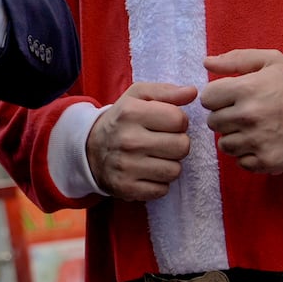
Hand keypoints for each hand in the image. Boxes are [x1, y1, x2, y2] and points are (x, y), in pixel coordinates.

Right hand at [85, 82, 196, 200]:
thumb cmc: (121, 120)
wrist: (89, 149)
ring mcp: (127, 166)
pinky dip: (158, 182)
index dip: (177, 121)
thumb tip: (192, 92)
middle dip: (176, 143)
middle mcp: (128, 139)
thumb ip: (166, 92)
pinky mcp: (127, 188)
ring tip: (154, 157)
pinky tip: (146, 172)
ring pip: (175, 170)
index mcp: (130, 112)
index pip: (179, 119)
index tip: (165, 123)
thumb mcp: (136, 97)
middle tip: (161, 141)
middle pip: (182, 146)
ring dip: (169, 164)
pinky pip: (163, 189)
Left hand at [201, 49, 282, 173]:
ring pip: (224, 144)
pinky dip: (248, 155)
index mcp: (244, 89)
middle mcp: (247, 116)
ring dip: (234, 137)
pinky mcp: (267, 161)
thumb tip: (206, 62)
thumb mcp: (270, 61)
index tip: (231, 98)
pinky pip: (241, 162)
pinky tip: (262, 143)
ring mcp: (257, 141)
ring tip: (253, 129)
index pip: (207, 98)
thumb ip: (235, 59)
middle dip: (225, 117)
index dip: (217, 97)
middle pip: (213, 122)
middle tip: (245, 113)